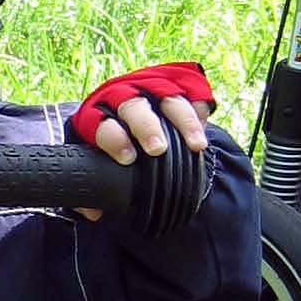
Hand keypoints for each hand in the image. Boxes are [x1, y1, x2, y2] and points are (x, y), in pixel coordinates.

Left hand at [69, 62, 212, 218]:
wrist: (129, 118)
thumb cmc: (111, 147)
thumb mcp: (97, 162)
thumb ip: (94, 186)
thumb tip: (95, 212)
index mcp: (98, 116)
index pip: (102, 123)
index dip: (114, 138)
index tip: (127, 158)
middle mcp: (124, 97)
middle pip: (134, 106)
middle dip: (146, 126)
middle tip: (158, 149)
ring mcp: (152, 90)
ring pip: (167, 99)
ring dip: (183, 121)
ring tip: (196, 146)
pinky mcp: (178, 88)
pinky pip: (191, 92)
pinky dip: (199, 106)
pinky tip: (206, 121)